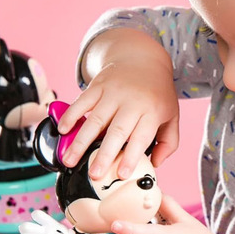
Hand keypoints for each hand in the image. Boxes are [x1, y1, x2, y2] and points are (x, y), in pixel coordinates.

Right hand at [56, 29, 179, 179]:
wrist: (143, 59)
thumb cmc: (157, 94)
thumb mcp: (172, 116)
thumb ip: (169, 142)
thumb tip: (156, 163)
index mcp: (151, 111)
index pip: (141, 137)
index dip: (131, 156)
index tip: (122, 173)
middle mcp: (131, 102)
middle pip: (116, 131)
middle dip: (104, 154)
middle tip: (94, 174)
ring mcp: (113, 93)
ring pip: (94, 119)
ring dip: (80, 141)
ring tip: (69, 160)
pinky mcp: (98, 86)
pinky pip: (81, 102)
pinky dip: (70, 116)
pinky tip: (63, 131)